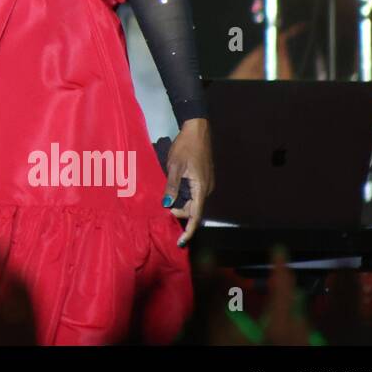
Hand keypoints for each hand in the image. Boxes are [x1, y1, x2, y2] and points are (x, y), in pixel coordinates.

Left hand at [164, 117, 213, 246]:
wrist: (197, 129)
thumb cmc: (185, 147)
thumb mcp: (175, 167)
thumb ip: (172, 186)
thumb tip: (167, 204)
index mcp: (201, 188)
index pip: (196, 215)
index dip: (189, 230)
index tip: (181, 242)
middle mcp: (206, 189)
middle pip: (194, 209)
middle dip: (180, 213)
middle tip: (165, 209)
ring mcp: (206, 183)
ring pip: (194, 201)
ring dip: (182, 204)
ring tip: (168, 202)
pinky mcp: (203, 178)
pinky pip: (194, 193)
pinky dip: (184, 196)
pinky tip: (174, 194)